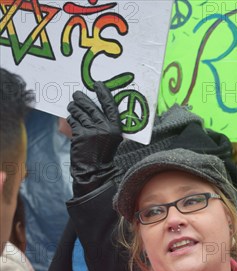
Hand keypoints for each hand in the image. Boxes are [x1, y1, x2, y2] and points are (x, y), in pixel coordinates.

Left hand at [67, 82, 122, 196]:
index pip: (110, 105)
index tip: (97, 84)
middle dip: (81, 99)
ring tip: (71, 106)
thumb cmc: (101, 154)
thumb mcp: (110, 139)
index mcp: (116, 128)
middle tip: (76, 95)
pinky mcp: (81, 135)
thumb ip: (106, 124)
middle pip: (91, 106)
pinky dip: (71, 118)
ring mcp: (93, 131)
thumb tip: (95, 105)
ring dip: (73, 108)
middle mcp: (105, 128)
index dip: (103, 93)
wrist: (94, 171)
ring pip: (80, 112)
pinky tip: (71, 118)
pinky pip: (73, 121)